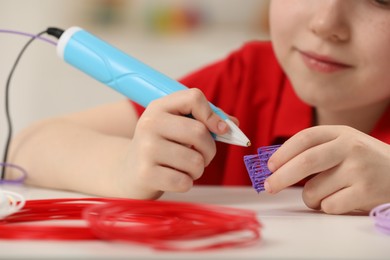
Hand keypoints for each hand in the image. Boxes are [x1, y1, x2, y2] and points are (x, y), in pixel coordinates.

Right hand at [118, 88, 229, 198]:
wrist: (128, 172)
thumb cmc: (161, 147)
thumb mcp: (176, 127)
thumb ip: (204, 121)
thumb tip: (234, 124)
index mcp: (159, 107)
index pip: (193, 97)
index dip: (213, 115)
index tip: (221, 130)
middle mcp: (150, 124)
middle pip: (199, 132)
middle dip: (210, 150)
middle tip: (203, 156)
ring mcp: (146, 149)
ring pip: (195, 161)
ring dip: (198, 169)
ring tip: (185, 168)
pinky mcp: (145, 174)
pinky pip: (184, 181)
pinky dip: (187, 183)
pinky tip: (174, 178)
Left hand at [265, 125, 389, 213]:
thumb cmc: (367, 162)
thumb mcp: (346, 145)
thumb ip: (318, 149)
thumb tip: (278, 165)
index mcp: (342, 133)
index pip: (305, 138)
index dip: (283, 152)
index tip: (270, 166)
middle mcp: (351, 147)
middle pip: (305, 163)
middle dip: (281, 177)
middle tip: (269, 186)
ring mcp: (359, 169)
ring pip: (314, 190)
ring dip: (310, 198)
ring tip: (324, 195)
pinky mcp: (366, 192)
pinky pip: (329, 206)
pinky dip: (327, 207)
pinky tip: (342, 201)